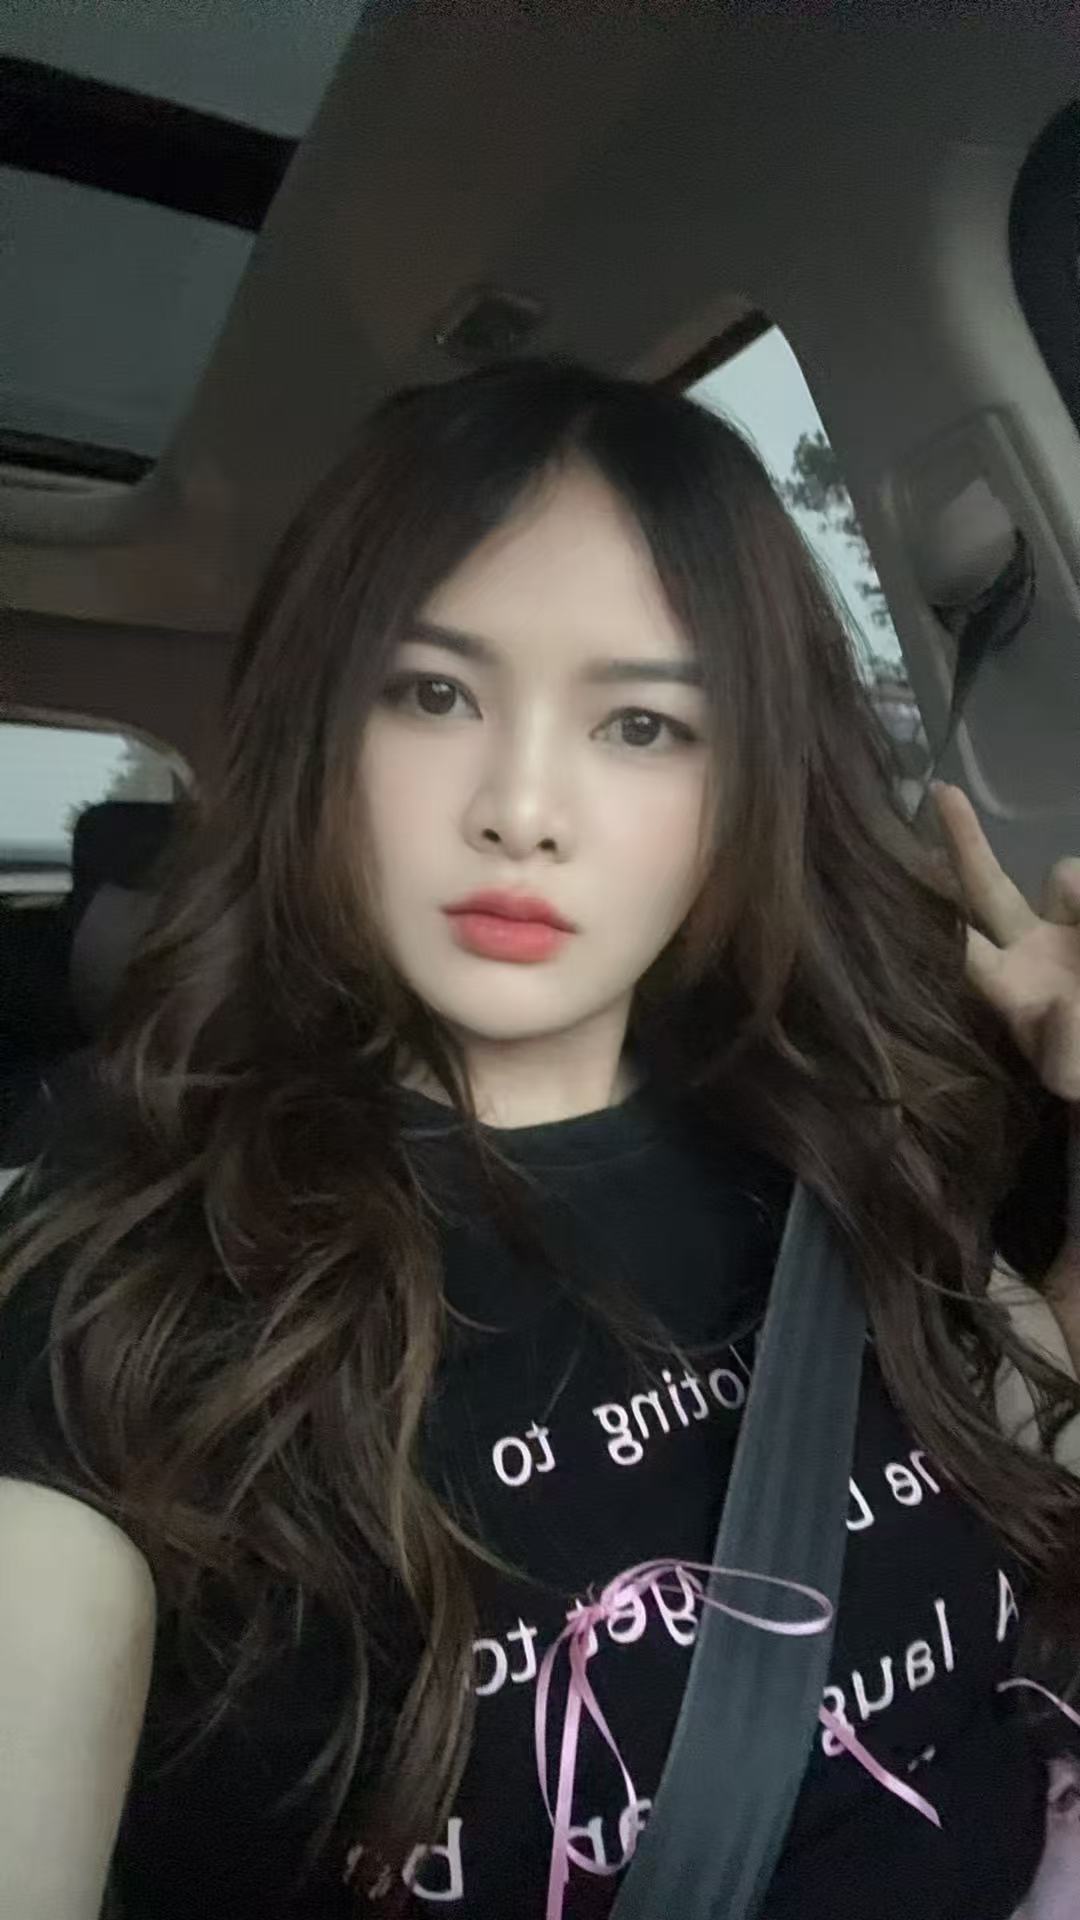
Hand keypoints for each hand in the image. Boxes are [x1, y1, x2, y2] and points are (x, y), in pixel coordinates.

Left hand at [931, 783, 1079, 1101]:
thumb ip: (1067, 1057)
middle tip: (941, 793)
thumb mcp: (1076, 1072)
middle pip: (988, 886)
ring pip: (1065, 875)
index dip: (939, 920)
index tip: (901, 879)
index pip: (963, 947)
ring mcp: (1066, 926)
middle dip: (966, 841)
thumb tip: (1057, 1007)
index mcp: (1010, 986)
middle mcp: (1028, 948)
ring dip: (1078, 894)